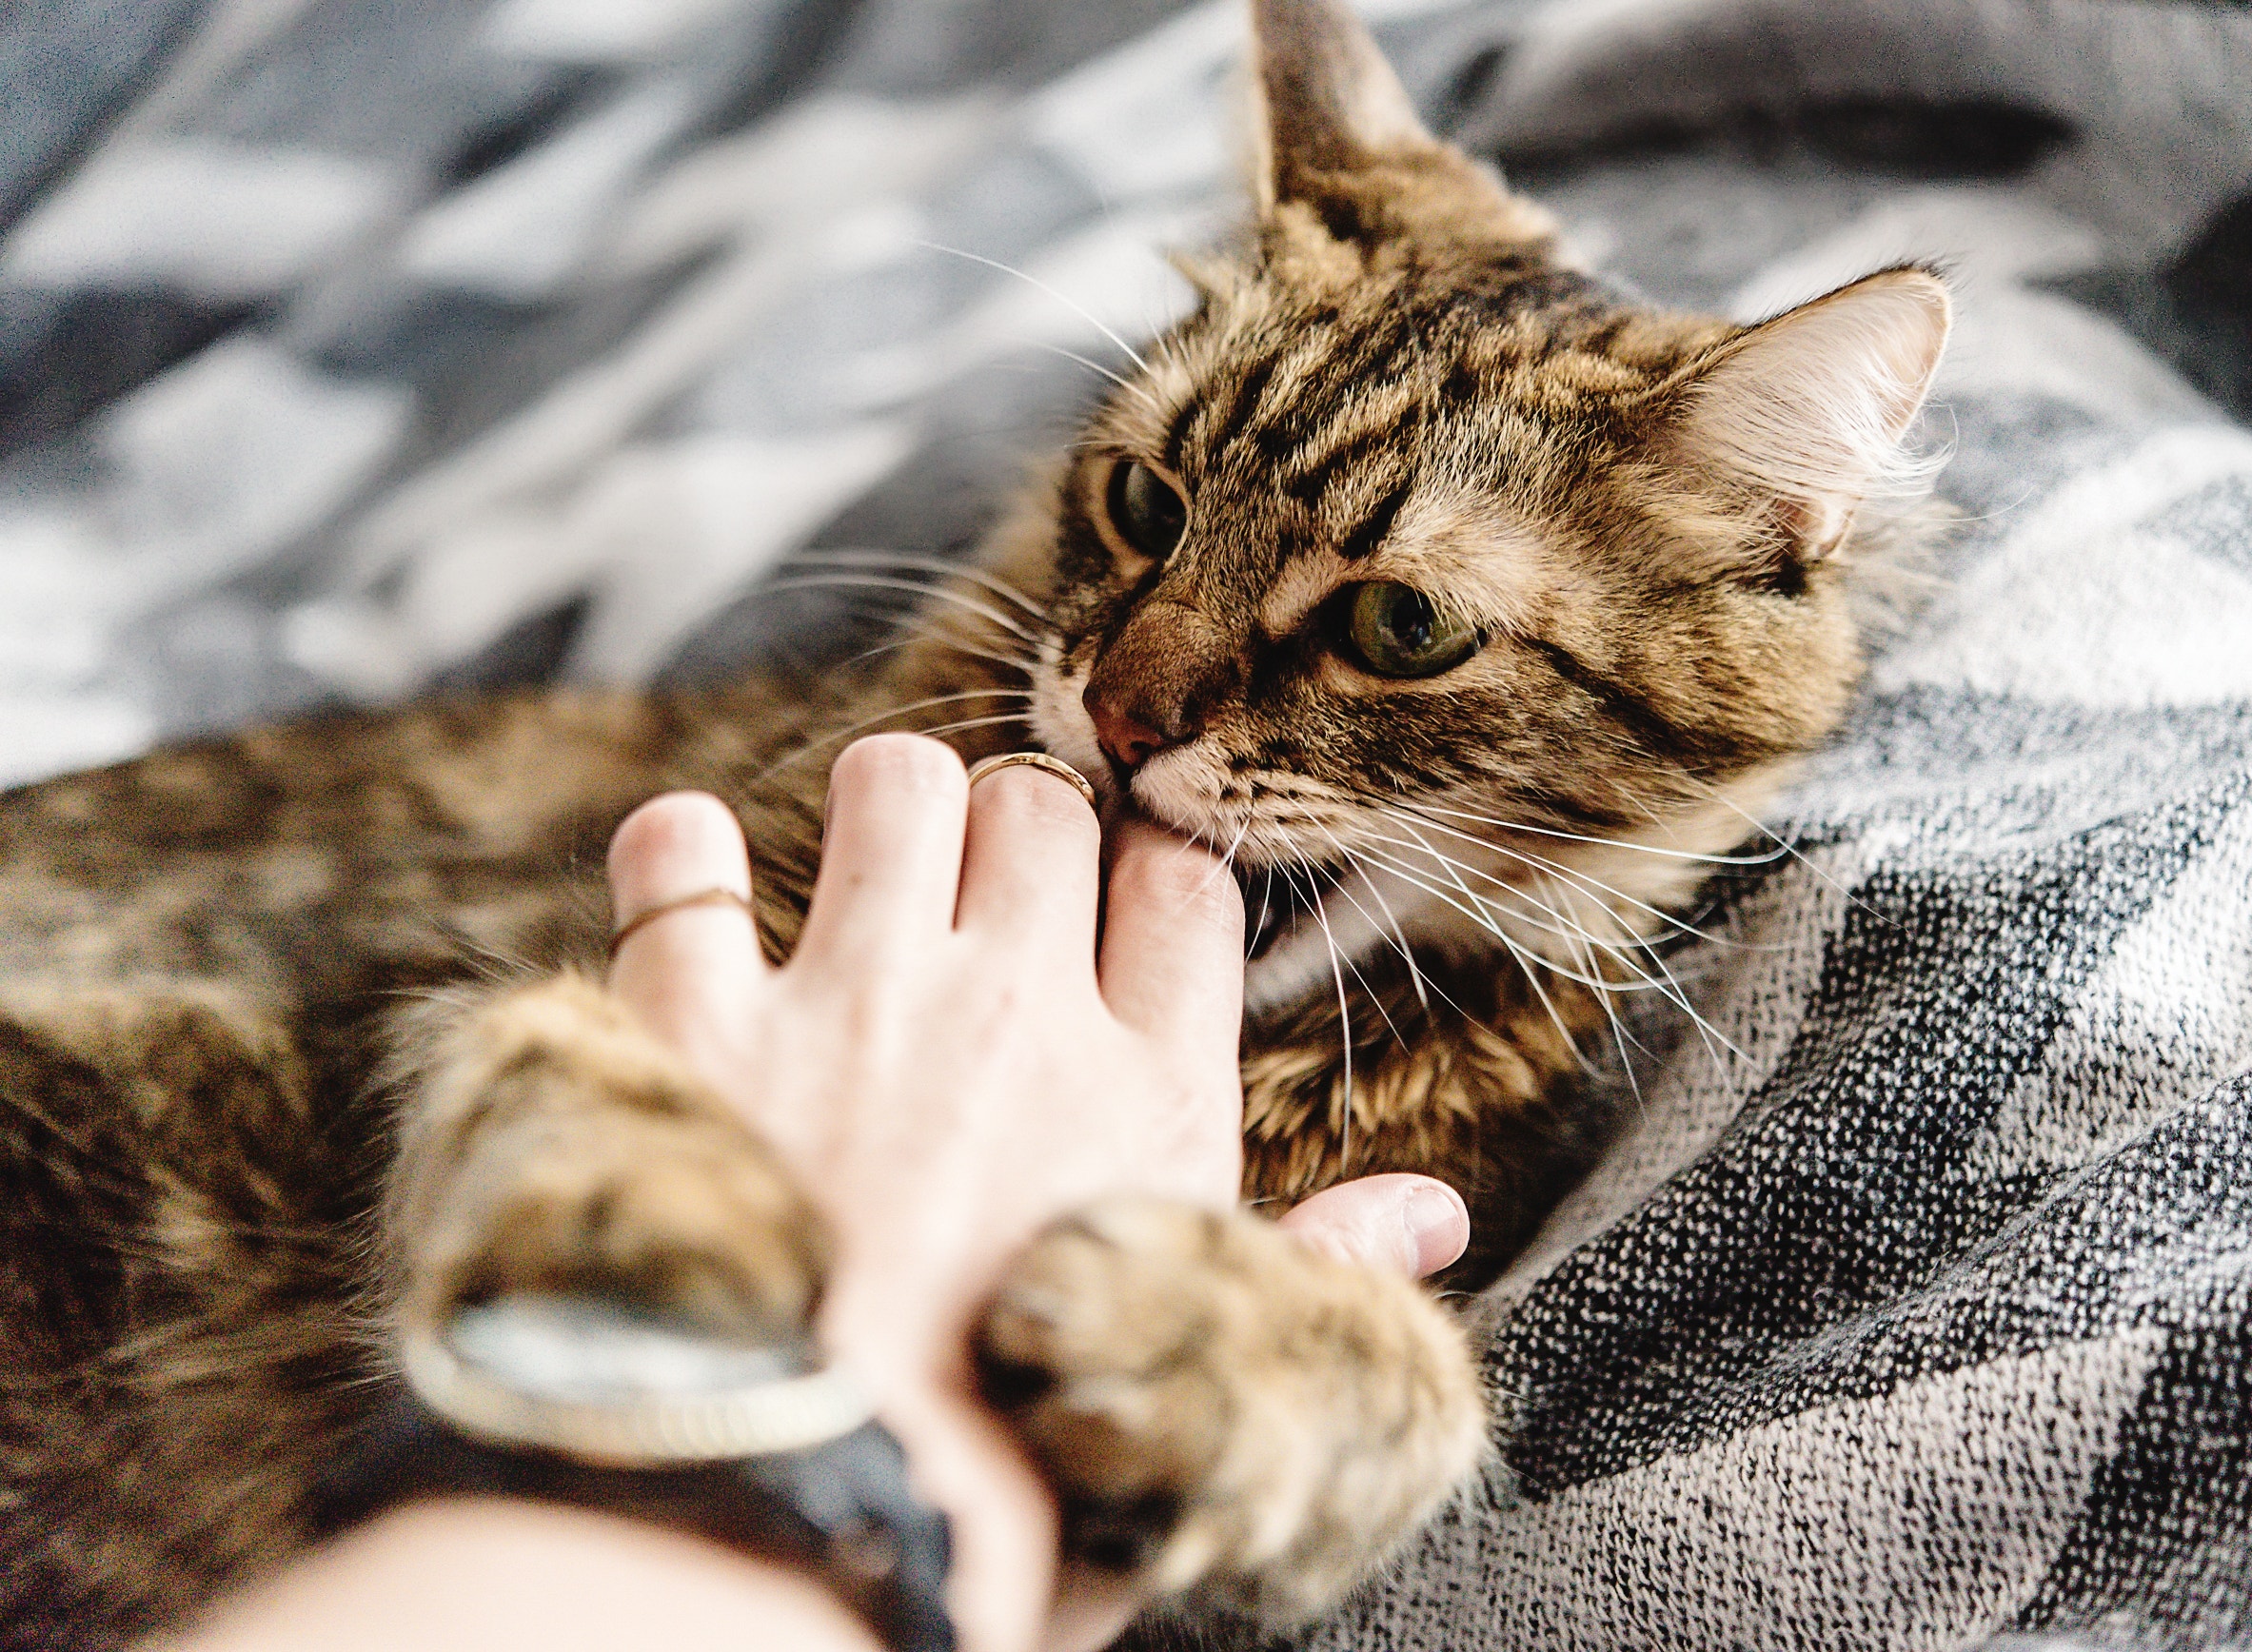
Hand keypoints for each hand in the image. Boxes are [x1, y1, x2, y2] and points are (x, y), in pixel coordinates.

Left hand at [602, 735, 1467, 1649]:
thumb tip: (1437, 1215)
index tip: (1110, 910)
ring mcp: (859, 1003)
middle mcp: (1016, 1013)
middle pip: (1045, 804)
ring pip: (897, 776)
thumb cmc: (1020, 1483)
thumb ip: (1319, 1266)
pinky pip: (682, 855)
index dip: (1147, 873)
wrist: (819, 1530)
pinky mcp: (699, 1026)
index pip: (1182, 884)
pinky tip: (700, 900)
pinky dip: (682, 858)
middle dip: (1018, 830)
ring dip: (885, 811)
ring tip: (867, 887)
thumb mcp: (1209, 1380)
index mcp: (1148, 1093)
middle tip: (980, 907)